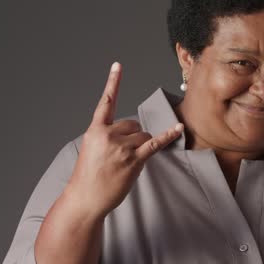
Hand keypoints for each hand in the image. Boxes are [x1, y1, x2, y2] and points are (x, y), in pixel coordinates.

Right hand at [66, 62, 183, 217]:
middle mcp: (108, 135)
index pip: (106, 102)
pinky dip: (167, 136)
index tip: (118, 65)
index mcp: (95, 130)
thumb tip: (130, 132)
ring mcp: (121, 148)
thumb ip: (106, 135)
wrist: (85, 198)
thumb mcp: (90, 149)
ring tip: (126, 163)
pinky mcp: (134, 160)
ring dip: (141, 146)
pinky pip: (154, 144)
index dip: (113, 82)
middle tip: (121, 155)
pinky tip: (178, 129)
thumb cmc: (88, 176)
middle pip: (133, 124)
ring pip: (143, 135)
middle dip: (133, 136)